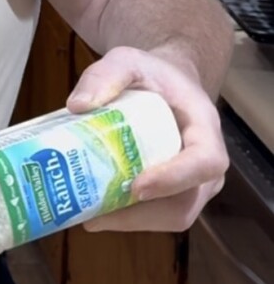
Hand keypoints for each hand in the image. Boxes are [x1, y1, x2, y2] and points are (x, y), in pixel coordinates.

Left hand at [67, 45, 227, 233]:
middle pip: (185, 203)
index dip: (175, 179)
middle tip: (95, 212)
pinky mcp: (175, 196)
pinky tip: (96, 212)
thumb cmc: (150, 75)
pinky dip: (128, 220)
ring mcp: (193, 185)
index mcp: (204, 128)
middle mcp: (206, 164)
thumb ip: (104, 74)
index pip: (205, 162)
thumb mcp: (126, 61)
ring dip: (130, 222)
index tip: (137, 186)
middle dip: (140, 214)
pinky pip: (158, 217)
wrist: (164, 87)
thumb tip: (78, 106)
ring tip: (90, 215)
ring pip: (170, 217)